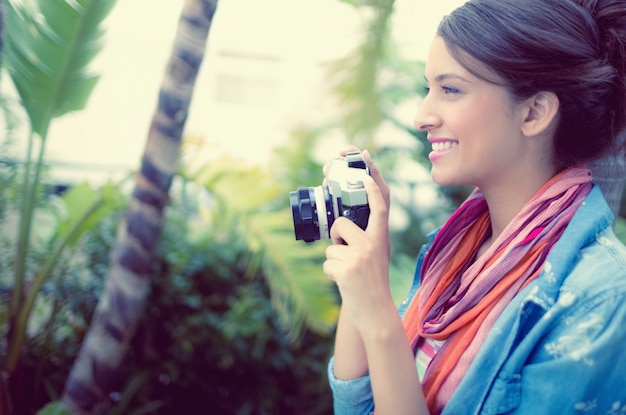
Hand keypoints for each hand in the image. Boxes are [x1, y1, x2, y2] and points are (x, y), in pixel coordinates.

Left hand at [323, 148, 394, 336]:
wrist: (376, 313)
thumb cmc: (372, 283)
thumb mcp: (376, 257)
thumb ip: (365, 239)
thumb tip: (340, 227)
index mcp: (380, 239)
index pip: (380, 207)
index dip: (372, 187)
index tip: (364, 169)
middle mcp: (373, 244)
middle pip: (342, 224)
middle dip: (336, 236)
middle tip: (345, 252)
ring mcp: (360, 257)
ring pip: (331, 247)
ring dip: (334, 261)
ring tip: (349, 274)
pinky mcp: (347, 270)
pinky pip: (326, 263)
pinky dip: (330, 274)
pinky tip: (344, 283)